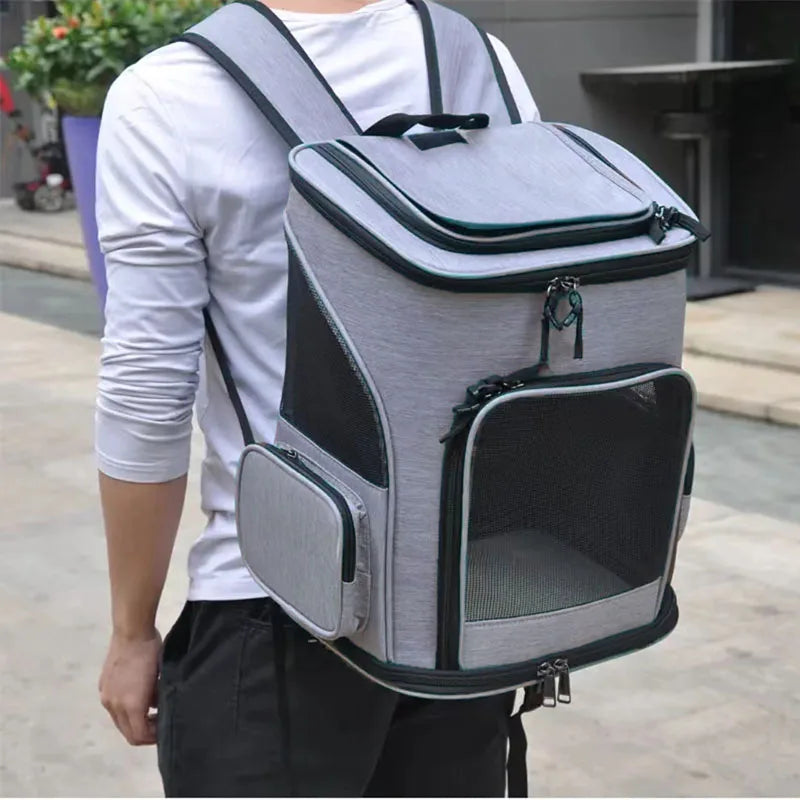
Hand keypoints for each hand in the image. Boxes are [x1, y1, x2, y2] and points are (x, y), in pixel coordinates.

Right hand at [99, 629, 161, 744]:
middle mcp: (113, 705)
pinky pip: (114, 707)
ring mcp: (106, 696)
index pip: (138, 736)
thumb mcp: (161, 678)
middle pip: (127, 732)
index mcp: (130, 705)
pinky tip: (138, 698)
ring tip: (150, 711)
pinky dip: (125, 710)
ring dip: (134, 721)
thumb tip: (156, 708)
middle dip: (143, 733)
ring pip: (119, 721)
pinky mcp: (103, 686)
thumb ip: (158, 699)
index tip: (163, 732)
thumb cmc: (151, 653)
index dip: (152, 739)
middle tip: (158, 725)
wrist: (132, 632)